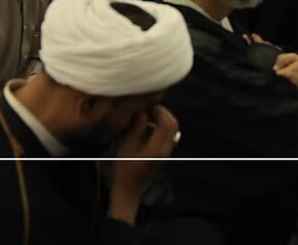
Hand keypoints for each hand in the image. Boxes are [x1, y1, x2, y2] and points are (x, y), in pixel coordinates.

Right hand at [108, 105, 179, 224]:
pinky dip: (161, 127)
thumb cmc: (124, 171)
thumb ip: (136, 129)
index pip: (167, 123)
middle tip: (148, 109)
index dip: (159, 111)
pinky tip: (148, 127)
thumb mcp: (126, 148)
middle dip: (163, 113)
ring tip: (147, 116)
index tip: (147, 106)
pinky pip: (168, 136)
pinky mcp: (164, 154)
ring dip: (163, 119)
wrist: (129, 191)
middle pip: (173, 124)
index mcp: (157, 148)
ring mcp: (167, 152)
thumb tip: (143, 112)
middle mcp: (166, 149)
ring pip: (172, 130)